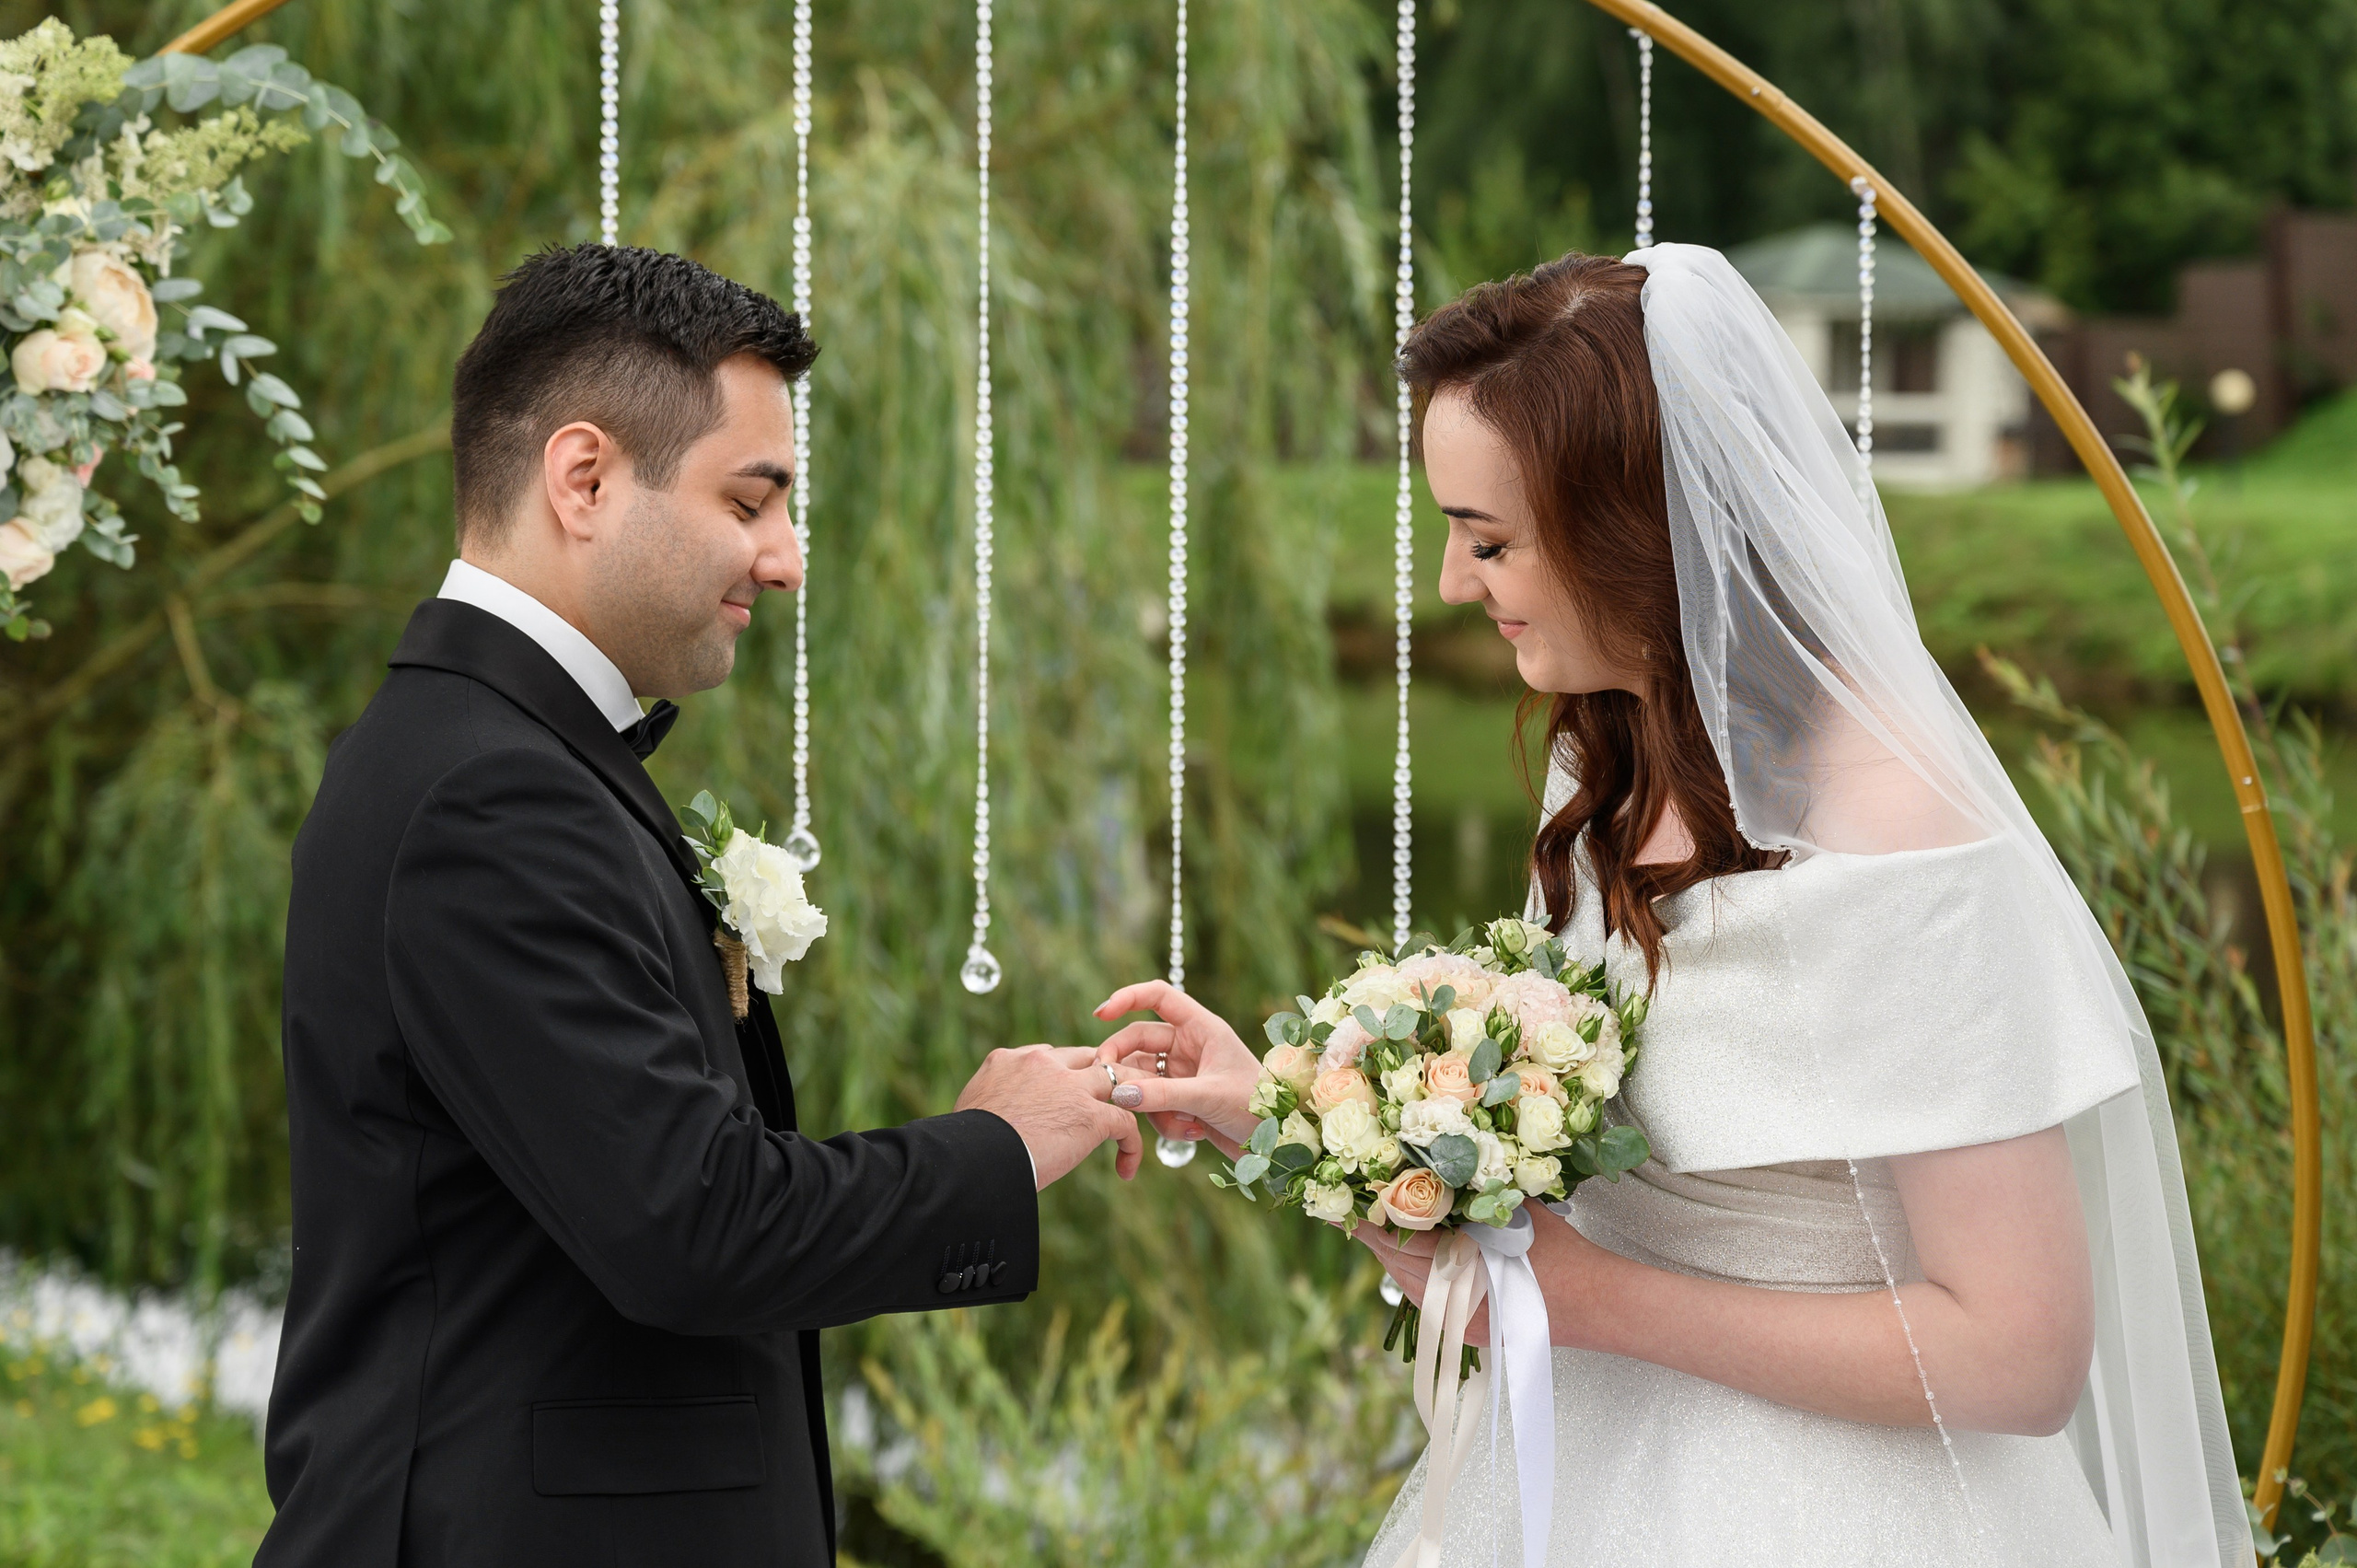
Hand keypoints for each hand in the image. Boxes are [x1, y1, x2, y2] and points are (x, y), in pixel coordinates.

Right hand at [955, 1045, 1142, 1189]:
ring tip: (1143, 1119)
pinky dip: (1131, 1145)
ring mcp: (1069, 1086)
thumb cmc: (962, 1148)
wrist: (969, 1160)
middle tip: (1119, 1098)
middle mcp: (1042, 1063)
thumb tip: (992, 1122)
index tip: (1071, 1098)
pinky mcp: (1090, 1115)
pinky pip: (1125, 1122)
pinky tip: (1126, 1168)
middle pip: (1089, 1058)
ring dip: (1133, 1098)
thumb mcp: (971, 1109)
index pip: (1052, 1056)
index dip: (1068, 1075)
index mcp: (1009, 1059)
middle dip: (1105, 1075)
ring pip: (1118, 1078)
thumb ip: (991, 1101)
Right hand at [1090, 980, 1264, 1154]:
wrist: (1277, 1143)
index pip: (1159, 996)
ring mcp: (1184, 1073)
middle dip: (1124, 1064)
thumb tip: (1118, 1092)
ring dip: (1152, 1105)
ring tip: (1182, 1124)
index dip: (1127, 998)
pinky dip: (1165, 1121)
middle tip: (1107, 1085)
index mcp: (1203, 1028)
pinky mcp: (1181, 1099)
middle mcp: (1190, 1045)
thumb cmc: (1256, 1108)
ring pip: (1142, 1078)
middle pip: (1138, 1041)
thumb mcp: (1208, 1097)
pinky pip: (1153, 1104)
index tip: (1100, 1014)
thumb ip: (1162, 1095)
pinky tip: (1194, 1133)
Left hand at [1354, 1202, 1605, 1349]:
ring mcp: (1457, 1323)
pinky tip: (1412, 1258)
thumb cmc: (1559, 1252)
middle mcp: (1451, 1301)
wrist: (1596, 1304)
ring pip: (1406, 1285)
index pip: (1397, 1239)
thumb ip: (1474, 1195)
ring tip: (1377, 1228)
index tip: (1343, 1202)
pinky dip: (1414, 1278)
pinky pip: (1426, 1303)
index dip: (1367, 1220)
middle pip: (1394, 1263)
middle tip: (1352, 1209)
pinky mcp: (1465, 1334)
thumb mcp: (1513, 1211)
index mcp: (1459, 1266)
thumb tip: (1431, 1167)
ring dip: (1392, 1257)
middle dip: (1374, 1236)